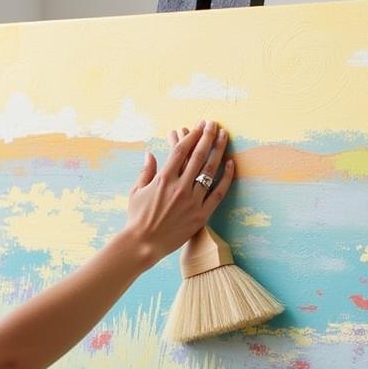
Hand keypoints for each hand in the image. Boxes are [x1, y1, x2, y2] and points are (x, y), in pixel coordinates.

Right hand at [126, 119, 233, 262]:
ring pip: (210, 171)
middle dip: (207, 137)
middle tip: (214, 124)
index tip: (199, 126)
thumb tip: (150, 153)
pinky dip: (226, 177)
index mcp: (163, 179)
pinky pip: (218, 193)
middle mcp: (180, 187)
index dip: (192, 136)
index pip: (181, 151)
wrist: (143, 244)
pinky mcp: (201, 215)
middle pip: (198, 156)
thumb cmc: (137, 218)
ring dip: (218, 151)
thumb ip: (145, 171)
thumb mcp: (136, 191)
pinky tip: (231, 163)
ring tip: (224, 136)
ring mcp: (192, 201)